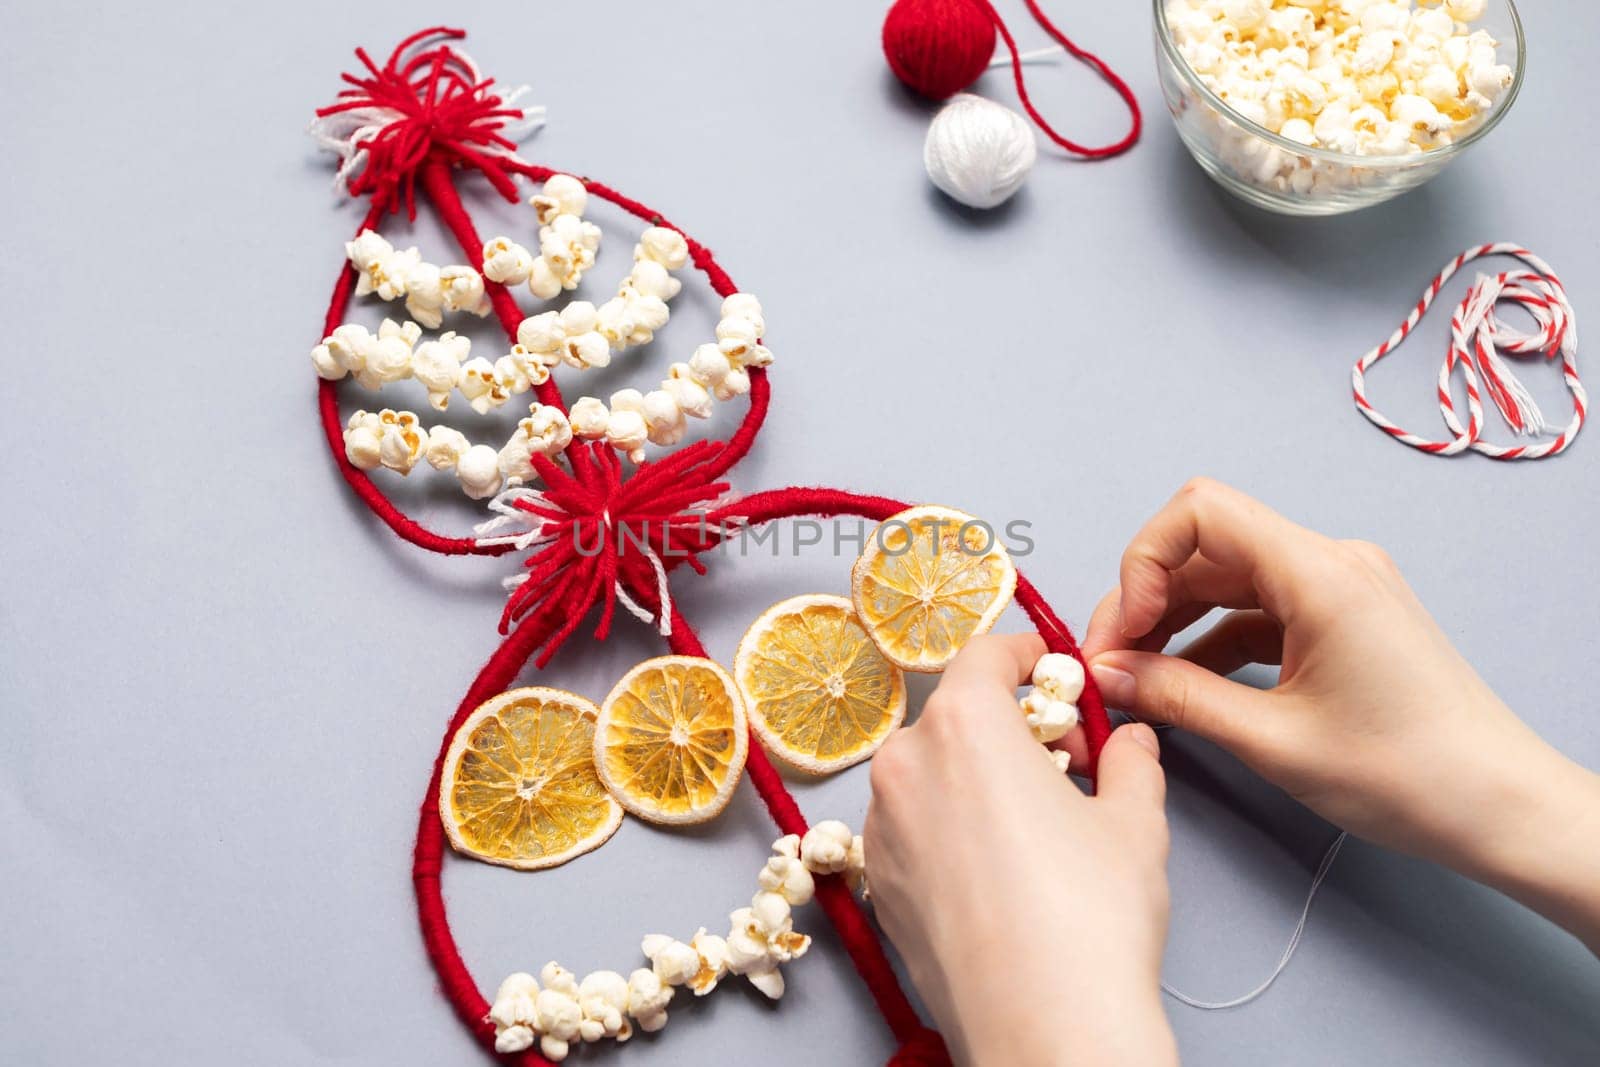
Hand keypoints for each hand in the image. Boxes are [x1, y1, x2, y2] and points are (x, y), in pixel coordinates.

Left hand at [865, 634, 1177, 1066]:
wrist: (1044, 1027)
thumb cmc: (1090, 918)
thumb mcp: (1133, 821)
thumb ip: (1129, 760)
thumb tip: (1130, 739)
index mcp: (964, 725)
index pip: (985, 654)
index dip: (1026, 654)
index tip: (1051, 669)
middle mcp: (905, 765)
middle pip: (954, 715)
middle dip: (1008, 725)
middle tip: (1064, 761)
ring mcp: (880, 827)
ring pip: (927, 773)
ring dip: (972, 777)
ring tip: (1032, 822)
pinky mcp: (875, 883)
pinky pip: (910, 827)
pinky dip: (946, 826)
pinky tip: (996, 869)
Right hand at [1081, 478, 1599, 952]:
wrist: (1502, 807)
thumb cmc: (1412, 775)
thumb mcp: (1274, 742)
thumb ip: (1179, 698)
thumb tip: (1109, 675)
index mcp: (1320, 574)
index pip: (1201, 512)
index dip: (1144, 561)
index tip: (1124, 630)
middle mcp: (1330, 562)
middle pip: (1206, 545)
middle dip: (1145, 598)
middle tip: (1109, 664)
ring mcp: (1338, 587)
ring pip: (1226, 577)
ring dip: (1172, 619)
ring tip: (1136, 676)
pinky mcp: (1340, 618)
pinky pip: (1255, 607)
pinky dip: (1210, 638)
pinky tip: (1183, 683)